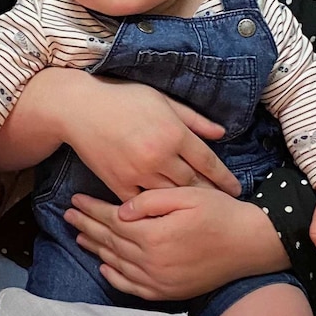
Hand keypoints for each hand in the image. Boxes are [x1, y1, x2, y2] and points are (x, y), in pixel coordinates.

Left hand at [64, 187, 287, 300]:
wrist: (252, 244)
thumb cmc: (221, 213)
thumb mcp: (187, 195)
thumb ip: (150, 200)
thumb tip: (120, 210)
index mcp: (153, 236)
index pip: (112, 221)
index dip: (91, 209)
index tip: (75, 200)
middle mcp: (151, 263)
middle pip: (109, 242)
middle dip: (86, 227)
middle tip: (67, 215)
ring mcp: (159, 281)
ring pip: (117, 264)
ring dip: (96, 249)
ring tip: (79, 236)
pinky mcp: (168, 292)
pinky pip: (133, 287)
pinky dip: (115, 277)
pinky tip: (105, 266)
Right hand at [71, 79, 243, 199]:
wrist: (79, 110)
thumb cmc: (123, 99)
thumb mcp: (163, 101)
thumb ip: (194, 120)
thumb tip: (222, 133)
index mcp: (174, 133)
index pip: (208, 162)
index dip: (225, 179)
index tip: (236, 190)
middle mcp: (160, 156)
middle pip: (194, 184)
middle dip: (211, 195)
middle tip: (224, 206)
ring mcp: (139, 173)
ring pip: (171, 197)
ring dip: (187, 204)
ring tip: (202, 213)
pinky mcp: (119, 184)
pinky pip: (144, 204)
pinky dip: (156, 209)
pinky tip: (167, 216)